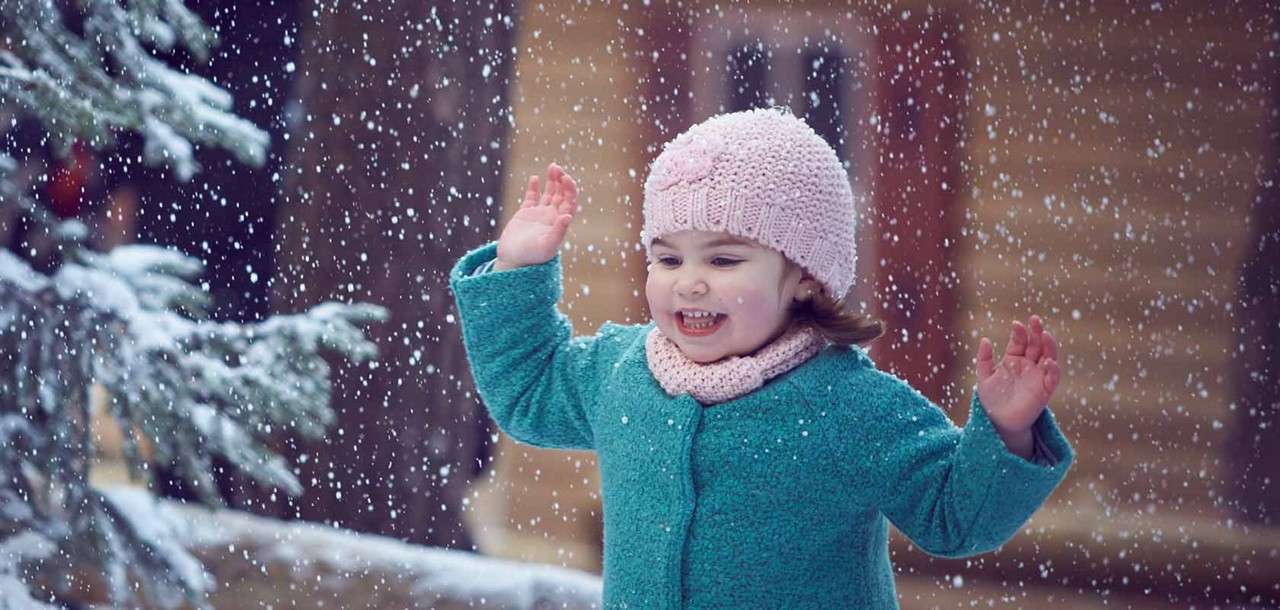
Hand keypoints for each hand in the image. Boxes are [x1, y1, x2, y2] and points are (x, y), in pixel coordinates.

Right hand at [494, 163, 577, 269]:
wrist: (513, 261)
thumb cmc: (532, 257)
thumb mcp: (547, 246)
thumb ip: (558, 231)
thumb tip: (568, 216)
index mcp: (560, 223)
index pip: (570, 202)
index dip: (570, 190)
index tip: (566, 179)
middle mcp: (552, 217)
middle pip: (561, 194)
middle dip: (561, 180)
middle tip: (557, 168)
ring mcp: (539, 214)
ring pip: (548, 193)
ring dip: (551, 180)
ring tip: (552, 167)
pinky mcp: (525, 213)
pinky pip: (531, 197)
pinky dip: (534, 187)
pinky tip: (535, 178)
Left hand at [975, 315, 1060, 456]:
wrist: (998, 421)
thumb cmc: (992, 398)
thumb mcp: (984, 376)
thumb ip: (984, 359)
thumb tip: (985, 339)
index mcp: (1014, 359)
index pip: (1020, 341)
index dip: (1020, 332)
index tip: (1016, 324)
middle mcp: (1028, 365)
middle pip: (1037, 344)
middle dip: (1037, 332)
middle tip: (1035, 320)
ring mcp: (1037, 377)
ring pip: (1048, 357)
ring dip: (1049, 346)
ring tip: (1045, 335)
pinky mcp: (1044, 391)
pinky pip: (1052, 379)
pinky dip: (1053, 371)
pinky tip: (1049, 362)